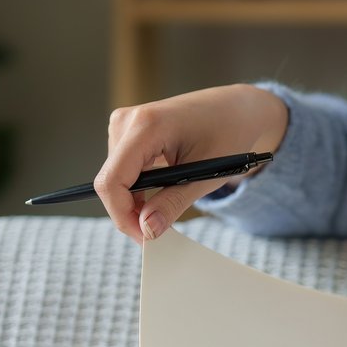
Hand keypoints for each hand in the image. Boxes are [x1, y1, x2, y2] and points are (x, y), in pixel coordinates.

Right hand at [94, 83, 289, 244]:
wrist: (235, 108)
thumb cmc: (227, 132)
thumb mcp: (205, 175)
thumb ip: (172, 203)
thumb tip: (147, 230)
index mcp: (147, 125)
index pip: (113, 180)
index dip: (123, 215)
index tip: (145, 237)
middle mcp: (128, 120)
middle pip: (111, 182)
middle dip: (130, 213)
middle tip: (158, 232)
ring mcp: (124, 124)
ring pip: (115, 179)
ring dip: (135, 201)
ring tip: (166, 207)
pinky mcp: (126, 131)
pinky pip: (121, 170)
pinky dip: (137, 189)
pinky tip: (160, 192)